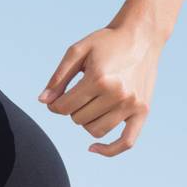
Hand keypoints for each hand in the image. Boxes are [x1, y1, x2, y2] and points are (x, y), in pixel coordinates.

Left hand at [35, 23, 161, 156]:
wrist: (141, 36)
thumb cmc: (106, 42)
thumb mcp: (78, 51)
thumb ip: (59, 77)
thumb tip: (43, 101)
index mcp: (98, 78)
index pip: (65, 107)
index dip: (55, 105)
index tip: (55, 99)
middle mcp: (117, 94)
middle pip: (79, 119)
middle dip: (72, 109)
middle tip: (79, 92)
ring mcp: (131, 104)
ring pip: (97, 131)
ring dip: (86, 122)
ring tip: (89, 104)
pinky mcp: (143, 112)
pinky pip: (126, 142)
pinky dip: (108, 150)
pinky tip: (92, 148)